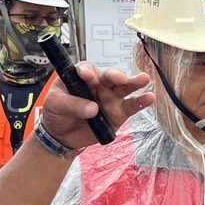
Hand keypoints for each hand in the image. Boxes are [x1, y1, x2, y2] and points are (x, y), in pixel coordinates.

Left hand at [38, 63, 155, 147]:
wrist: (62, 135)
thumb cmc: (56, 112)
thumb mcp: (55, 104)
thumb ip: (71, 104)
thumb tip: (93, 109)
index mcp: (81, 77)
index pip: (87, 69)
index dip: (88, 72)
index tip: (87, 76)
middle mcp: (99, 84)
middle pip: (110, 76)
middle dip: (116, 75)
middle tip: (119, 78)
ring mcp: (110, 98)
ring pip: (124, 88)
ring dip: (134, 83)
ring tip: (144, 79)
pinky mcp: (118, 113)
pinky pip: (132, 106)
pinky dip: (141, 102)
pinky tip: (149, 98)